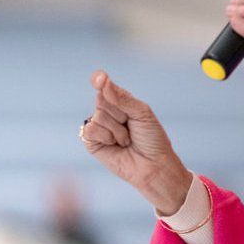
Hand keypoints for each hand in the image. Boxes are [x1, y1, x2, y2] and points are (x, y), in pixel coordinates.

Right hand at [81, 70, 192, 215]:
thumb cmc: (152, 139)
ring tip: (126, 140)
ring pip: (98, 115)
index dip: (100, 80)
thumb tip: (103, 83)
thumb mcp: (142, 113)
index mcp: (121, 102)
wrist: (153, 165)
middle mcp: (108, 112)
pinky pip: (90, 129)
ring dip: (116, 130)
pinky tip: (115, 146)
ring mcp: (99, 126)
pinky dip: (106, 137)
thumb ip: (122, 98)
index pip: (105, 85)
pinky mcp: (91, 142)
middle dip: (119, 113)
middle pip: (102, 99)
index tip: (100, 78)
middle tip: (131, 125)